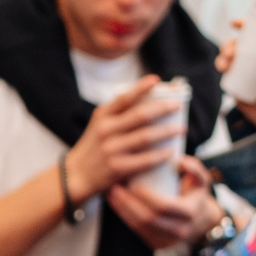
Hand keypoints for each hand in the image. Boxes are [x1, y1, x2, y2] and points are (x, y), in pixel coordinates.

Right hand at [63, 77, 188, 200]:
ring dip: (167, 131)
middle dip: (163, 108)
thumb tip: (150, 104)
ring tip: (181, 129)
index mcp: (102, 116)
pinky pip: (145, 159)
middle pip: (141, 115)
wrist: (74, 176)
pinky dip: (160, 154)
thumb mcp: (99, 125)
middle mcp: (106, 130)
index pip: (124, 98)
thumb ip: (117, 114)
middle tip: (178, 105)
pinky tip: (171, 151)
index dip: (141, 88)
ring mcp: (111, 149)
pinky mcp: (117, 167)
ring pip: (146, 136)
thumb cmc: (93, 148)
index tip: (156, 80)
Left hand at [106, 155, 224, 249]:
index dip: (146, 196)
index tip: (134, 184)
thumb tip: (180, 161)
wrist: (198, 219)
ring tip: (111, 193)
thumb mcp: (201, 180)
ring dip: (122, 210)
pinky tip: (115, 203)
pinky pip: (136, 230)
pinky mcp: (156, 243)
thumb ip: (195, 168)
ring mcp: (167, 240)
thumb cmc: (195, 194)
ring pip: (139, 226)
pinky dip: (124, 216)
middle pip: (148, 218)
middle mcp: (179, 230)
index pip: (164, 206)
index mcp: (190, 213)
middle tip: (115, 187)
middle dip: (128, 203)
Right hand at [216, 24, 255, 130]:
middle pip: (237, 47)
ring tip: (224, 65)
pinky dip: (222, 70)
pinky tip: (221, 69)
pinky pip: (226, 76)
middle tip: (230, 53)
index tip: (235, 23)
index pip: (254, 36)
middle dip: (229, 46)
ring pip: (229, 60)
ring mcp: (244, 73)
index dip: (243, 26)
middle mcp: (253, 61)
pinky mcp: (237, 86)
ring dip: (222, 58)